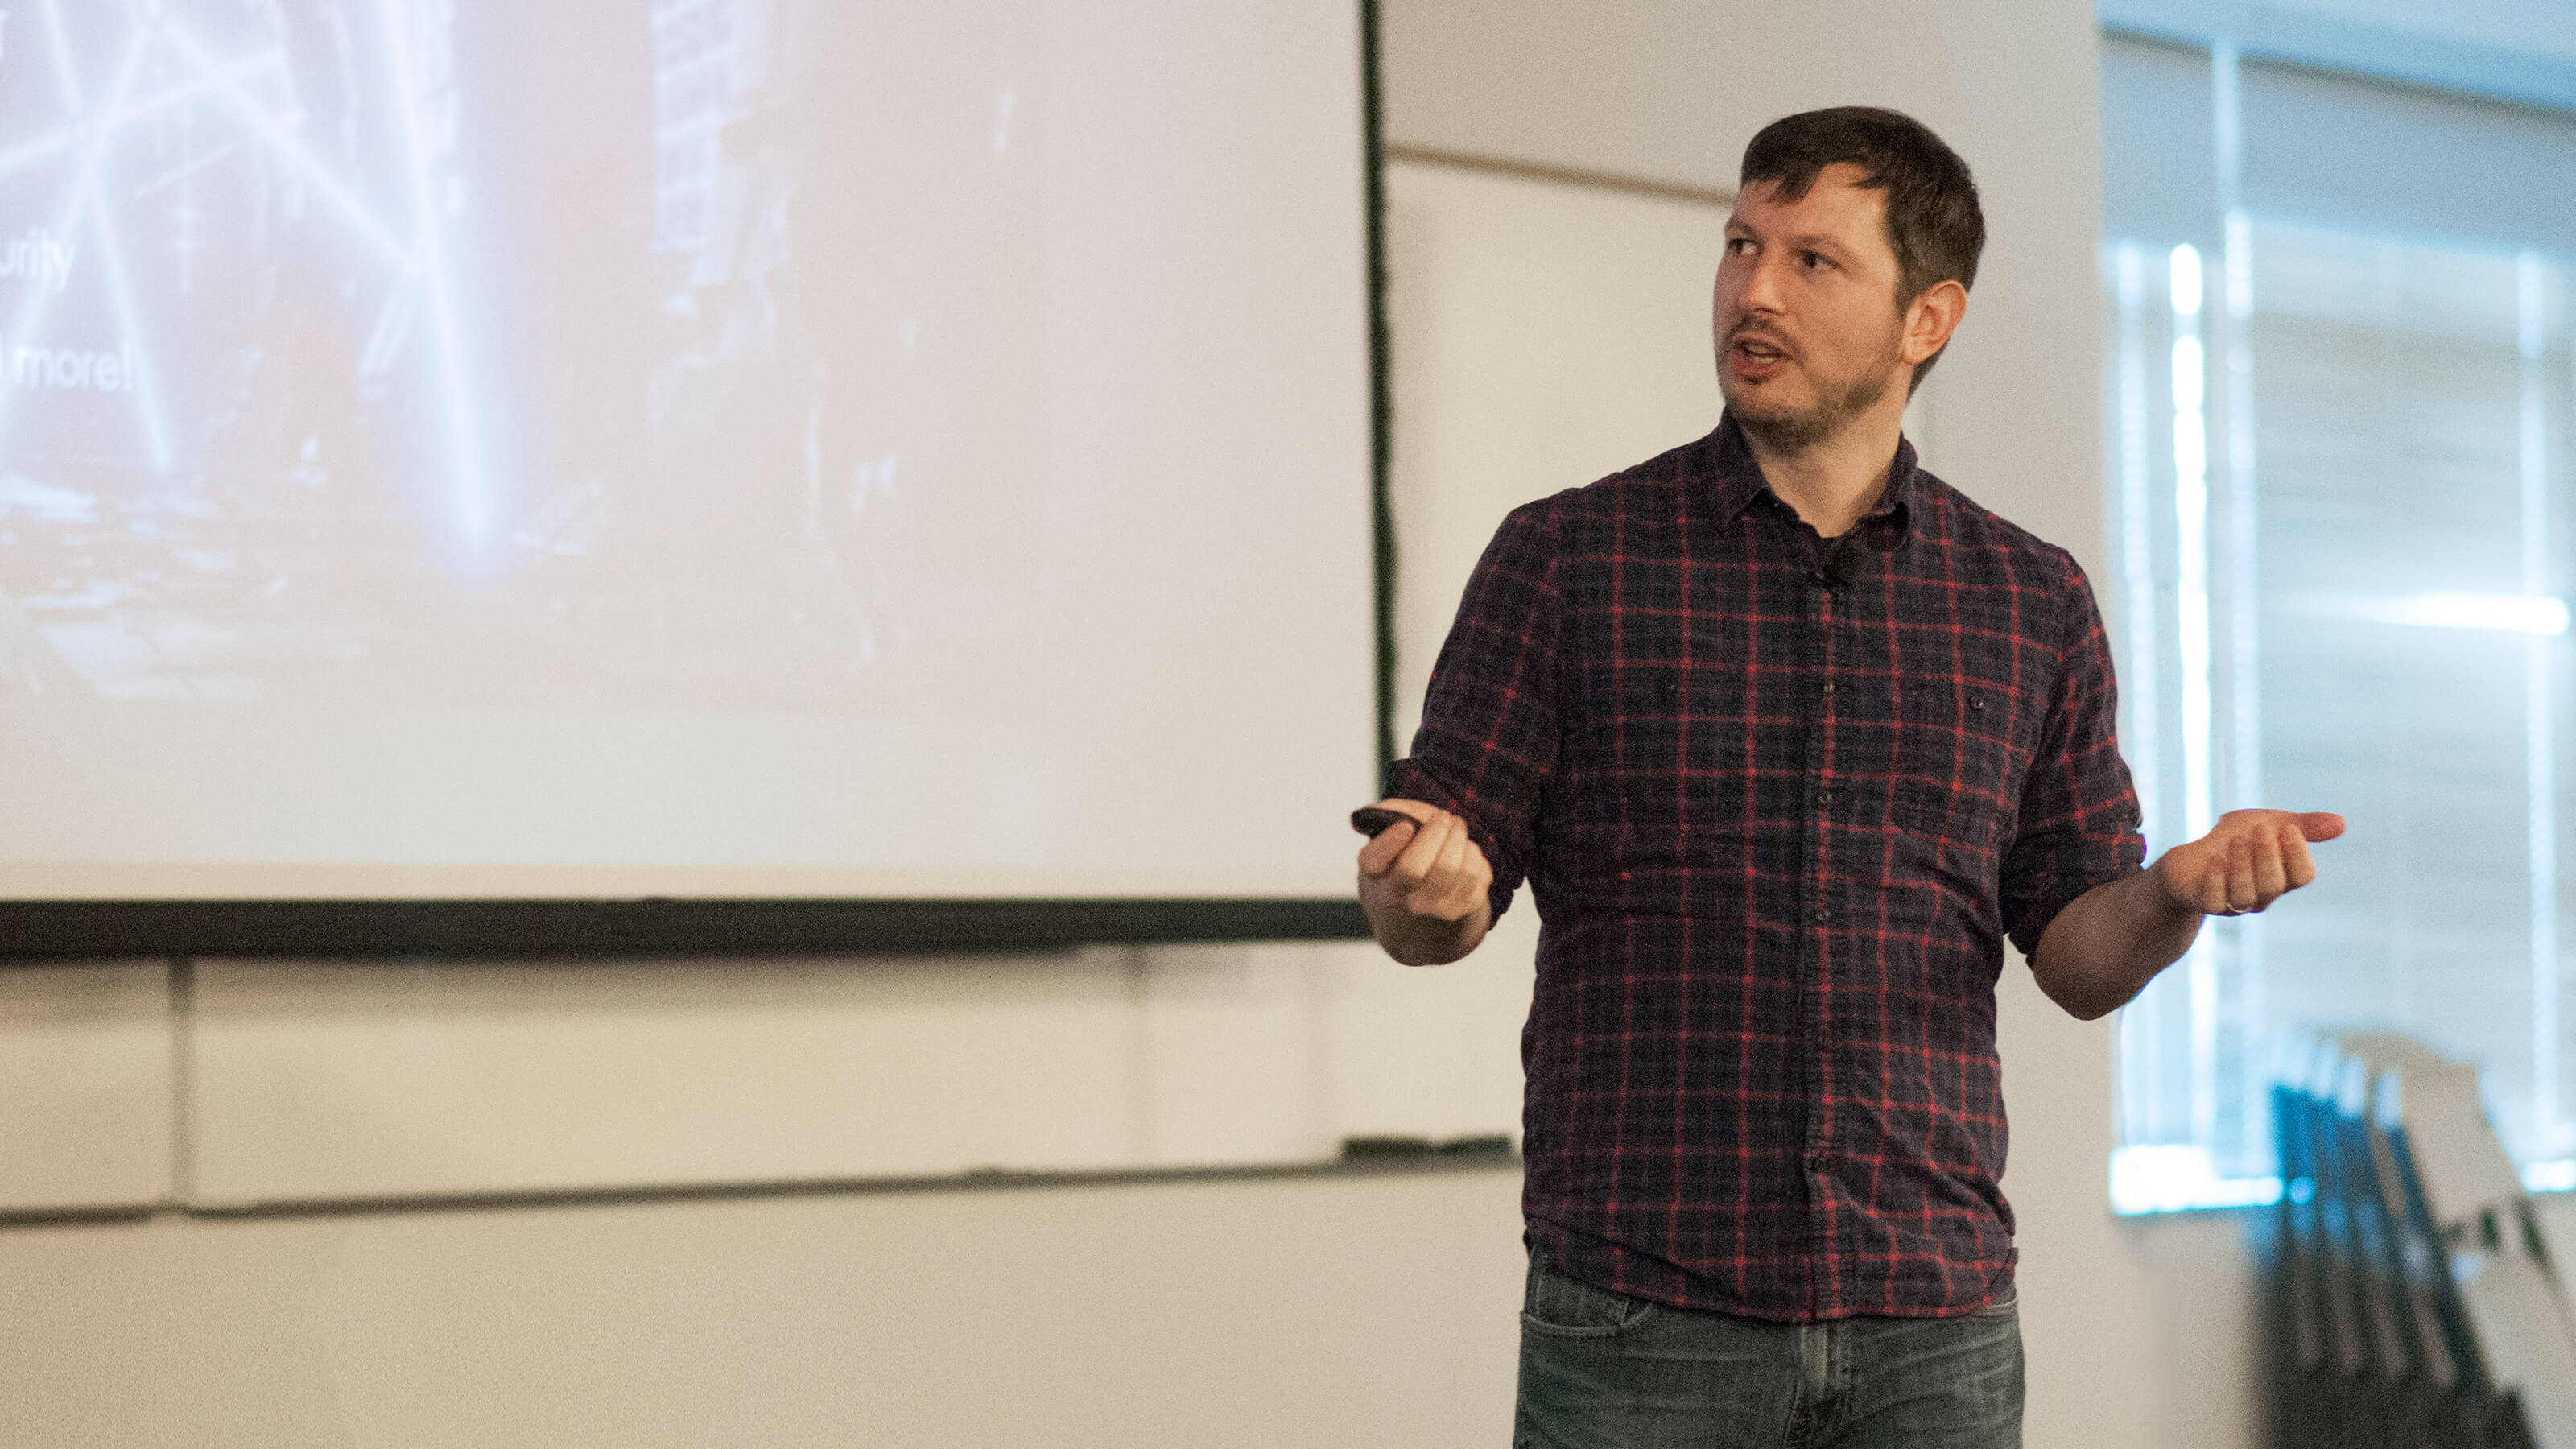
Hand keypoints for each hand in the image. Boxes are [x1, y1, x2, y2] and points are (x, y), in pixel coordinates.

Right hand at [1355, 798, 1492, 925]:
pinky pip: (1475, 873)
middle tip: (1443, 815)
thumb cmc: (1410, 847)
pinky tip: (1465, 851)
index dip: (1388, 844)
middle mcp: (1398, 896)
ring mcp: (1430, 907)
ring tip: (1456, 827)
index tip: (1406, 826)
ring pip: (1449, 867)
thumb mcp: (1392, 828)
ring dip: (1458, 836)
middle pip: (1413, 867)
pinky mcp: (1461, 907)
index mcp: (1375, 872)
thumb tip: (1377, 811)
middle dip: (1434, 832)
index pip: (1373, 862)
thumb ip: (1384, 813)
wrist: (1433, 886)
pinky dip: (1474, 853)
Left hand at [2151, 809, 2344, 917]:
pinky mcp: (2205, 902)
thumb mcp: (2269, 824)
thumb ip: (2303, 825)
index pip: (2303, 875)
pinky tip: (2215, 859)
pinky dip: (2217, 880)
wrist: (2191, 858)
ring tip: (2238, 840)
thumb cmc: (2236, 840)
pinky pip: (2215, 901)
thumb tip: (2342, 823)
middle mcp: (2262, 894)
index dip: (2298, 854)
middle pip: (2274, 884)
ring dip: (2243, 865)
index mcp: (2283, 875)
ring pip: (2246, 895)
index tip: (2288, 828)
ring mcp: (2234, 902)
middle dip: (2268, 855)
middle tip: (2259, 829)